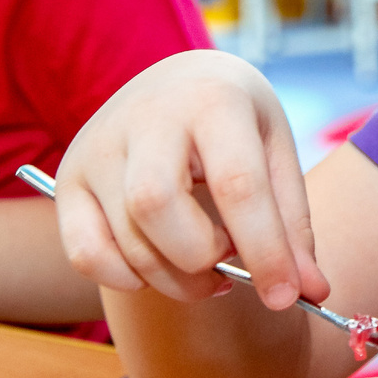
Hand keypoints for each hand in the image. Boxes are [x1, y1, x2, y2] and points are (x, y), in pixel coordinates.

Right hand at [53, 49, 326, 311]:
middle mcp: (145, 117)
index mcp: (212, 100)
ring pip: (125, 237)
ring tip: (203, 267)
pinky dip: (123, 278)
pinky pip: (85, 253)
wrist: (179, 81)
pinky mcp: (68, 178)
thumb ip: (291, 223)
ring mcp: (98, 146)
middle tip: (227, 268)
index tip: (285, 297)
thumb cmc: (234, 120)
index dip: (264, 251)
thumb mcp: (274, 152)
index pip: (236, 185)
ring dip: (172, 278)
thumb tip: (309, 292)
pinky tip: (157, 265)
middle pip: (158, 206)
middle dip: (201, 259)